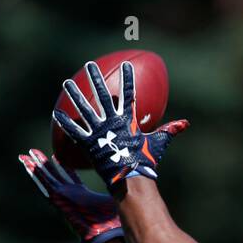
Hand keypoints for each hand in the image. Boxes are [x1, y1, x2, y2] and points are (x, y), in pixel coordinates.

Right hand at [18, 148, 122, 242]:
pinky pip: (44, 186)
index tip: (55, 155)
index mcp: (81, 195)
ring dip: (35, 168)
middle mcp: (69, 196)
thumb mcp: (115, 198)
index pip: (69, 177)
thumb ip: (118, 187)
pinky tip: (27, 166)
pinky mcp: (58, 202)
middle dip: (44, 164)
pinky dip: (35, 176)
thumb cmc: (112, 222)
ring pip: (45, 180)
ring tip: (24, 156)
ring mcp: (62, 199)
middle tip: (33, 152)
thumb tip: (133, 176)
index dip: (62, 166)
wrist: (105, 236)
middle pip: (53, 176)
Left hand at [53, 60, 188, 187]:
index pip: (129, 94)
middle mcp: (111, 120)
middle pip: (102, 94)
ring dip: (75, 94)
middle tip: (90, 65)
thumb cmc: (146, 162)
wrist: (130, 177)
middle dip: (96, 78)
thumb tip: (185, 124)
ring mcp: (99, 131)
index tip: (127, 65)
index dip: (128, 79)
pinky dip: (66, 122)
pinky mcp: (88, 143)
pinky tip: (57, 114)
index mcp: (128, 119)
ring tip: (67, 82)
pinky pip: (74, 130)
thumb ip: (169, 131)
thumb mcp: (158, 144)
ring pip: (84, 108)